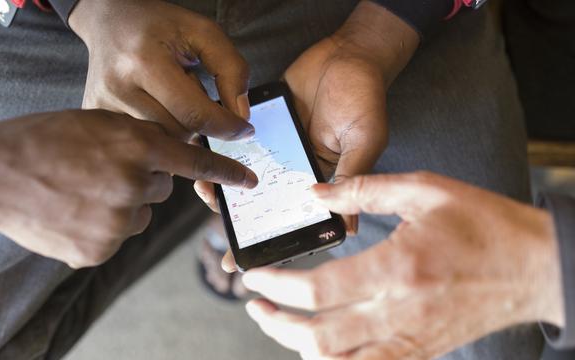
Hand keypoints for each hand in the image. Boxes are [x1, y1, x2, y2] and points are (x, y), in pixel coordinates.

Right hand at [0, 110, 256, 267]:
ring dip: (121, 205)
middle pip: (161, 189)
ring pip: (139, 215)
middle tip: (103, 170)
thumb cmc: (43, 140)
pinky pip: (116, 237)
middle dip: (141, 180)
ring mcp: (117, 222)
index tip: (249, 181)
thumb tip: (166, 166)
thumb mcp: (98, 123)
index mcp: (136, 145)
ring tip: (81, 191)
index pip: (195, 161)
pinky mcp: (100, 250)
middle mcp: (134, 185)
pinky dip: (101, 228)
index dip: (226, 171)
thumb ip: (139, 141)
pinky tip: (74, 212)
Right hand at [69, 0, 252, 139]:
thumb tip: (241, 115)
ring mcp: (103, 105)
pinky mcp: (96, 116)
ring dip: (179, 126)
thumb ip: (231, 69)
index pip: (196, 114)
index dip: (227, 127)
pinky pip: (142, 140)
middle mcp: (119, 87)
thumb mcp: (202, 32)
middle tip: (191, 90)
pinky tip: (155, 106)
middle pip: (180, 131)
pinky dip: (158, 129)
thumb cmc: (156, 24)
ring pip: (163, 140)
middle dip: (199, 121)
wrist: (108, 18)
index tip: (244, 129)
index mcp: (145, 62)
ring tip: (170, 97)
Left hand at [193, 1, 418, 268]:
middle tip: (216, 215)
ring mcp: (275, 146)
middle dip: (236, 213)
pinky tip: (206, 152)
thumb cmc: (364, 98)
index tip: (241, 262)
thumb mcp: (363, 142)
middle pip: (259, 199)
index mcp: (318, 181)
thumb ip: (352, 179)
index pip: (289, 217)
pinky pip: (236, 138)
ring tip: (206, 186)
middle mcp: (293, 168)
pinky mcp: (262, 121)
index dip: (267, 238)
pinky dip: (221, 146)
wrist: (349, 52)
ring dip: (223, 181)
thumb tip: (348, 226)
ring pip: (243, 171)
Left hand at [242, 172, 562, 358]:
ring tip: (279, 326)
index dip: (277, 286)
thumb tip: (315, 192)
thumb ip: (363, 188)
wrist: (535, 266)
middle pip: (319, 337)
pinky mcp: (423, 352)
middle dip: (276, 324)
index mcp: (397, 268)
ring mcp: (412, 339)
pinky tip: (321, 348)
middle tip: (253, 304)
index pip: (319, 290)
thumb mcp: (425, 189)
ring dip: (299, 349)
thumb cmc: (483, 223)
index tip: (253, 277)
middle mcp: (400, 312)